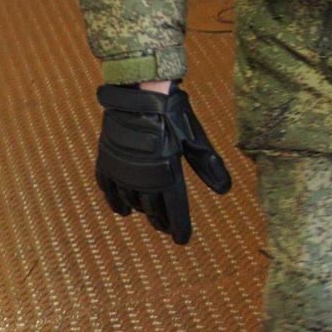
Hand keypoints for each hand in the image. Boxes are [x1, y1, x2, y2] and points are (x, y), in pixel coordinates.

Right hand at [93, 83, 233, 244]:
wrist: (140, 92)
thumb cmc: (172, 114)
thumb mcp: (195, 139)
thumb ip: (208, 165)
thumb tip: (225, 189)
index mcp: (167, 173)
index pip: (175, 210)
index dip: (180, 227)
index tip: (182, 240)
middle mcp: (143, 177)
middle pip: (153, 209)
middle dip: (162, 220)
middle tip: (168, 228)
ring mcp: (122, 170)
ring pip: (132, 201)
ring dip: (143, 211)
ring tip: (150, 216)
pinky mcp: (107, 160)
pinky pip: (108, 188)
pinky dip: (115, 201)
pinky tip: (122, 209)